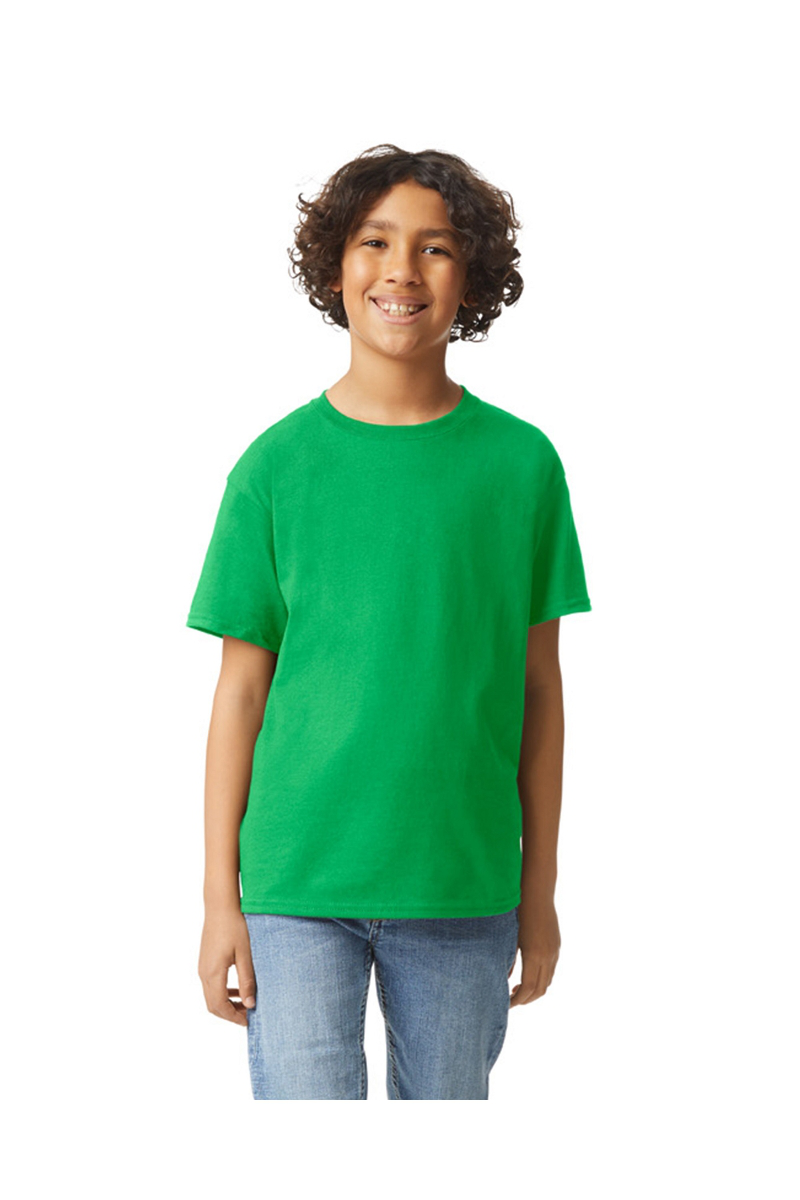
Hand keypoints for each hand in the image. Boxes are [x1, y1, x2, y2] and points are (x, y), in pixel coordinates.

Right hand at [198, 905, 256, 1025]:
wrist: (220, 905)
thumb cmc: (235, 926)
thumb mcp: (245, 954)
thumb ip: (247, 981)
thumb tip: (250, 1004)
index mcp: (213, 973)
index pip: (220, 1006)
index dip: (234, 1017)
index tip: (250, 1021)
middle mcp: (204, 973)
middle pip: (213, 1005)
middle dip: (230, 1014)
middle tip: (249, 1015)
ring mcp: (202, 967)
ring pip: (211, 996)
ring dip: (227, 1003)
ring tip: (246, 1003)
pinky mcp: (205, 961)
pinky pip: (211, 984)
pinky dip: (223, 992)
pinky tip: (238, 988)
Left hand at [509, 898, 560, 1007]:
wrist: (537, 891)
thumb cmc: (518, 910)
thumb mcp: (510, 936)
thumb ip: (508, 959)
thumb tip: (503, 978)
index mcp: (534, 954)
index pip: (528, 989)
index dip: (517, 1000)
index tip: (505, 1003)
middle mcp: (548, 955)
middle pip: (540, 990)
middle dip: (526, 1000)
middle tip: (510, 1000)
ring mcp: (554, 950)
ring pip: (548, 981)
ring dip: (534, 990)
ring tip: (517, 989)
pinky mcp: (556, 945)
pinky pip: (551, 970)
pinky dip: (541, 979)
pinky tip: (528, 974)